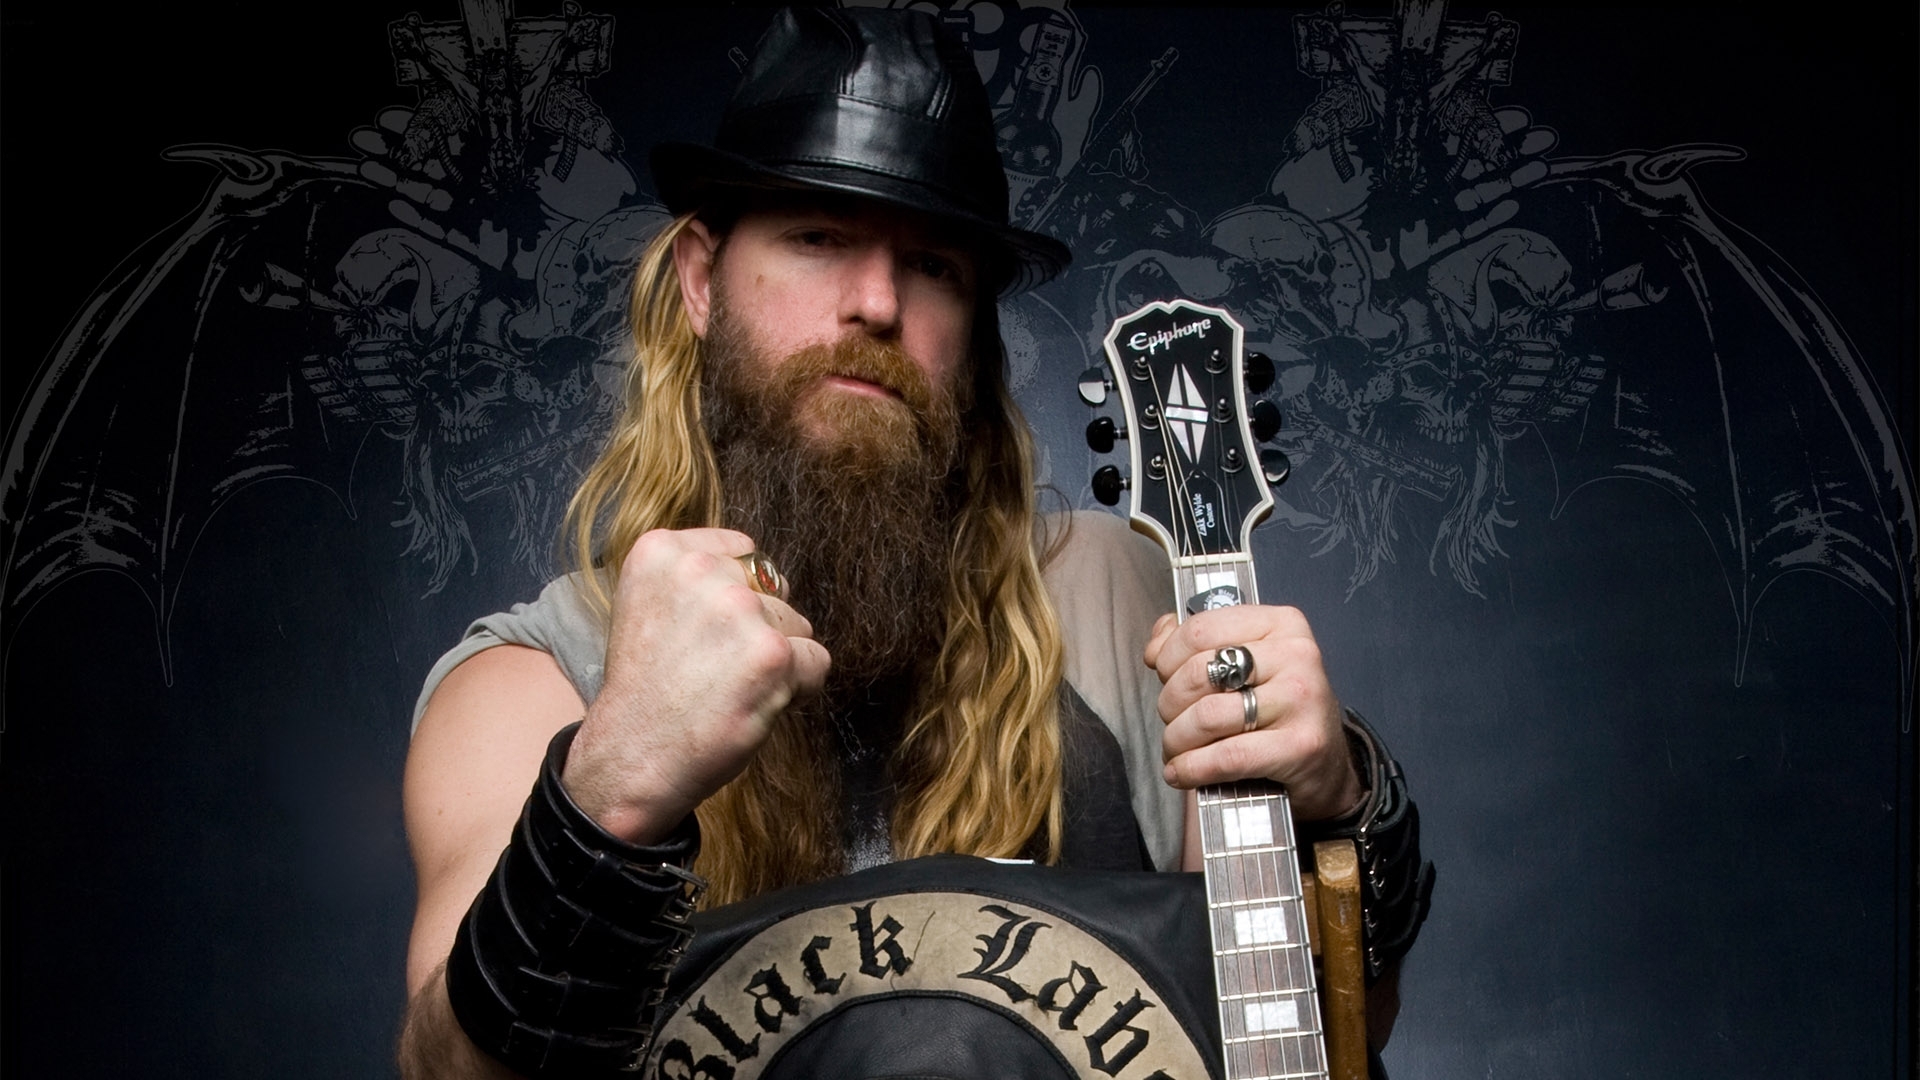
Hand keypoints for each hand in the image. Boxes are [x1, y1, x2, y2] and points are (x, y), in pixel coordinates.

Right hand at [562, 528, 830, 841]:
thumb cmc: (645, 693)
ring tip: (728, 689)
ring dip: (776, 660)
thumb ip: (698, 582)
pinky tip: (754, 705)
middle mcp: (699, 570)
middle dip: (756, 629)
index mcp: (661, 551)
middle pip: (770, 590)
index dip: (735, 598)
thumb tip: (765, 579)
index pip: (740, 552)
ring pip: (796, 625)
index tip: (705, 634)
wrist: (631, 757)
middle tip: (713, 670)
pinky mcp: (771, 652)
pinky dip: (798, 688)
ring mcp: (738, 609)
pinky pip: (816, 661)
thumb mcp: (650, 608)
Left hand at [1144, 604, 1362, 821]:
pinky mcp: (1301, 746)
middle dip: (1169, 704)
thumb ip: (1197, 645)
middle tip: (1172, 721)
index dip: (1168, 658)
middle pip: (1199, 673)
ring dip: (1177, 740)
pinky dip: (1192, 768)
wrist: (1326, 765)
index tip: (1164, 678)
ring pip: (1206, 715)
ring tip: (1176, 750)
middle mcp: (1296, 655)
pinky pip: (1226, 756)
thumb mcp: (1245, 666)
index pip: (1201, 629)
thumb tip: (1156, 644)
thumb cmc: (1278, 711)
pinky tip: (1182, 772)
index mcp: (1281, 624)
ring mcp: (1302, 700)